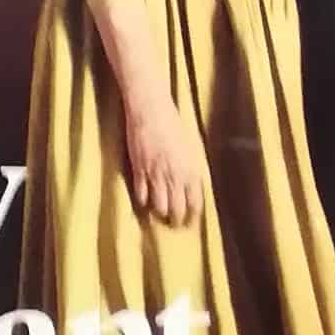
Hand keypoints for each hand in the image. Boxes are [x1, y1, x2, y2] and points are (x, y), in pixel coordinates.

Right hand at [123, 89, 209, 228]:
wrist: (150, 110)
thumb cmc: (173, 124)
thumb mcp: (189, 147)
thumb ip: (190, 168)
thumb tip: (192, 185)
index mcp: (190, 170)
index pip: (195, 202)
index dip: (193, 216)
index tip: (191, 223)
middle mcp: (175, 176)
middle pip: (176, 209)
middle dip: (176, 220)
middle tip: (175, 225)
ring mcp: (155, 174)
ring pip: (159, 206)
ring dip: (160, 213)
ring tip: (159, 216)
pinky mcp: (139, 170)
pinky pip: (141, 195)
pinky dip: (143, 202)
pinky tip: (145, 203)